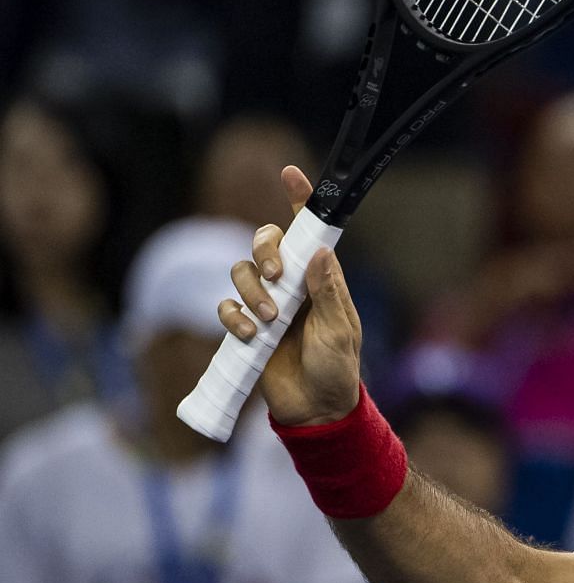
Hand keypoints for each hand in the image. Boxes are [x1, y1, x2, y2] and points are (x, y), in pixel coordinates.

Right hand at [217, 166, 363, 424]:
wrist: (316, 409)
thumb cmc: (337, 368)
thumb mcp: (339, 330)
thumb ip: (328, 292)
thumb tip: (319, 251)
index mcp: (321, 277)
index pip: (309, 231)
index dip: (299, 200)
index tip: (289, 173)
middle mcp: (292, 283)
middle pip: (264, 241)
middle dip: (265, 251)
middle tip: (276, 276)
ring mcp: (267, 303)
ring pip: (241, 271)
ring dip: (251, 290)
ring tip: (270, 320)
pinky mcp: (246, 326)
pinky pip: (226, 305)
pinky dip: (234, 315)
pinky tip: (252, 335)